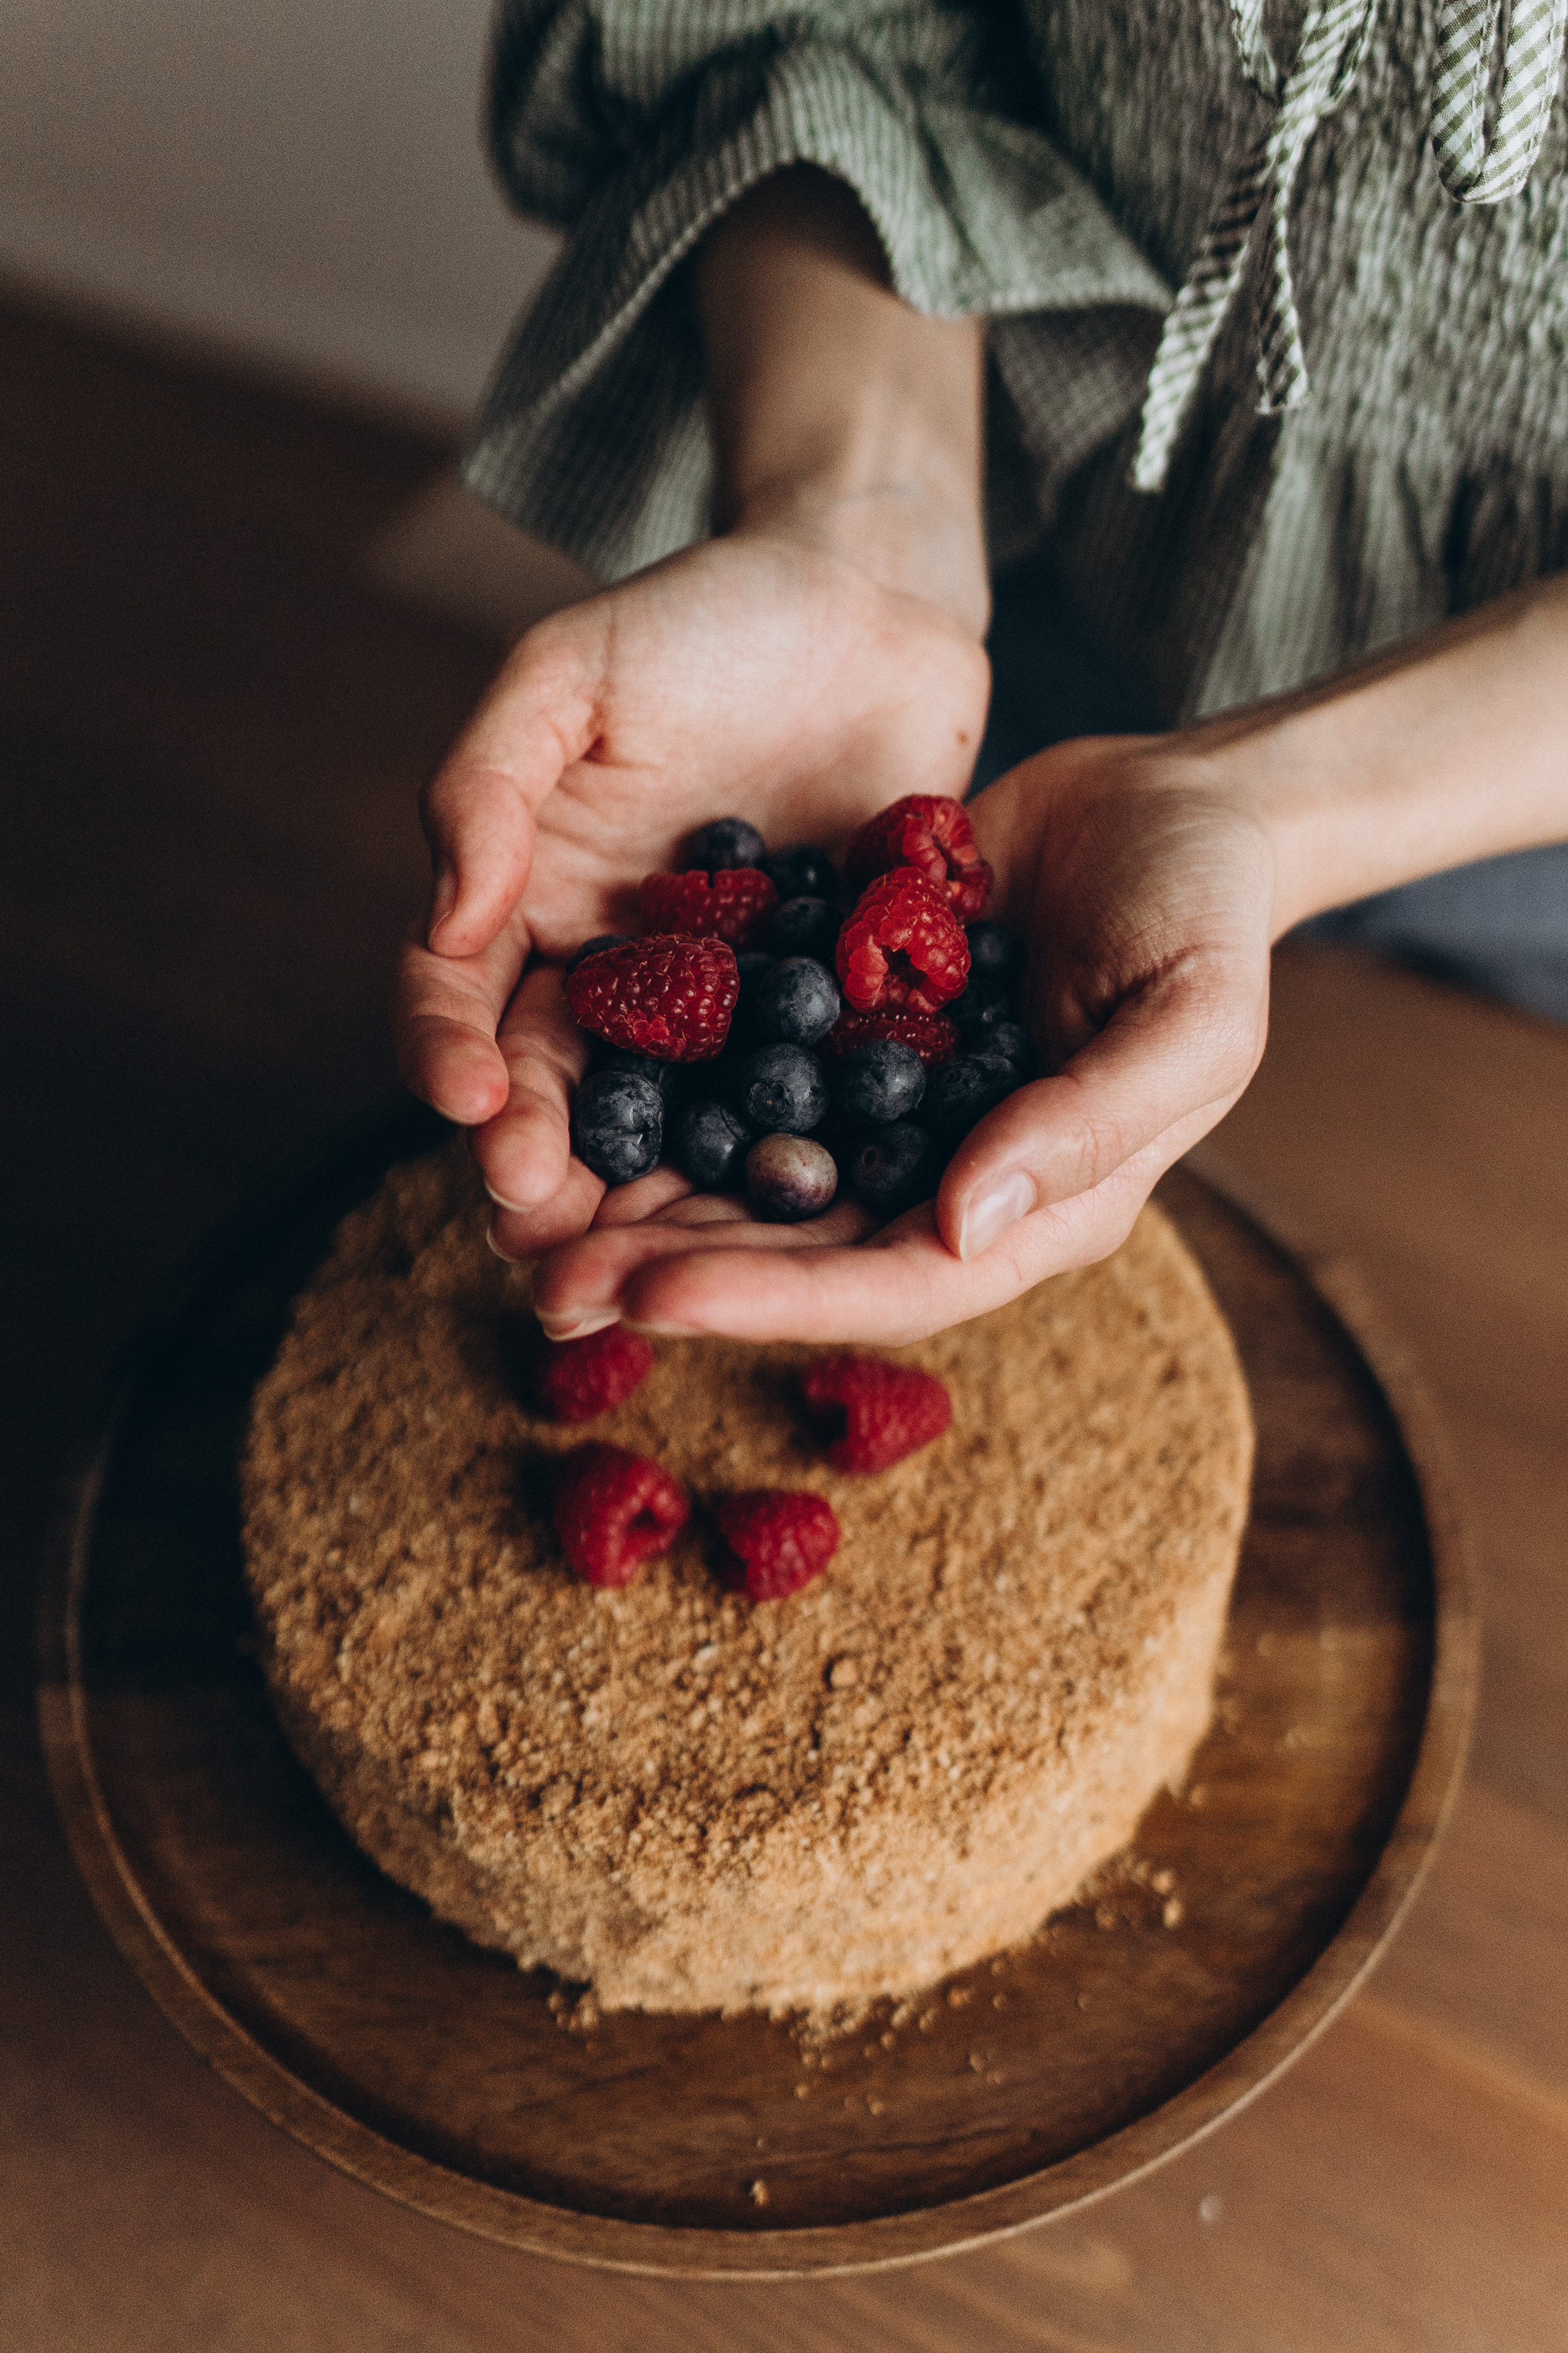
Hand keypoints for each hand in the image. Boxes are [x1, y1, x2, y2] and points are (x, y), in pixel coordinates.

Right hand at [390, 530, 988, 1249]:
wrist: (870, 602)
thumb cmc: (702, 619)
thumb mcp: (569, 672)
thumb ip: (487, 782)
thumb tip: (447, 916)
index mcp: (532, 906)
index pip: (460, 1004)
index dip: (449, 1059)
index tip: (471, 1103)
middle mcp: (620, 979)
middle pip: (559, 1096)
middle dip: (539, 1168)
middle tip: (541, 1228)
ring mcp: (727, 1012)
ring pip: (671, 1127)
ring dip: (647, 1206)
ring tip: (639, 1269)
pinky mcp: (830, 1019)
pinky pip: (802, 1102)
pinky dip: (788, 1160)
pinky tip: (791, 1215)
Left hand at [523, 735, 1275, 1344]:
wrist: (1173, 800)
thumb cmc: (1209, 917)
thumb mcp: (1194, 1020)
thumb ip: (1092, 1125)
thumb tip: (961, 1223)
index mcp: (1031, 1209)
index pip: (891, 1283)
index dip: (770, 1297)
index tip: (652, 1292)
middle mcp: (946, 1178)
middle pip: (796, 1249)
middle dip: (672, 1267)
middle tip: (542, 1276)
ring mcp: (890, 1105)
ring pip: (749, 1173)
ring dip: (641, 1195)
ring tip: (524, 1207)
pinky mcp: (845, 1027)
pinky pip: (744, 1073)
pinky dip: (664, 1088)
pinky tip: (568, 1086)